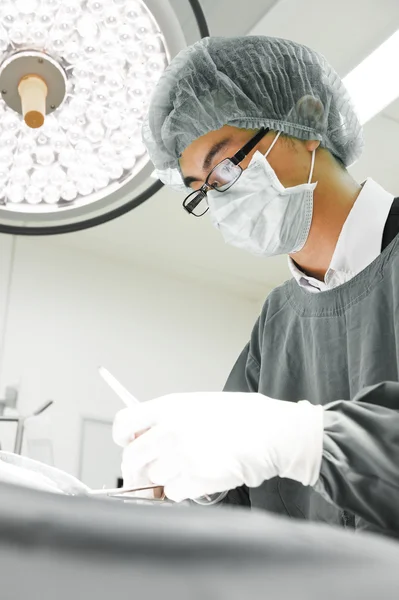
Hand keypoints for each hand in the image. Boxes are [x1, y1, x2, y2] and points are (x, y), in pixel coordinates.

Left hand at [113, 392, 322, 502]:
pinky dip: (183, 489)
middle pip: (132, 458)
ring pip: (154, 478)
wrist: (273, 431)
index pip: (124, 423)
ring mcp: (182, 456)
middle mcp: (170, 431)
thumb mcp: (199, 404)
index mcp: (170, 407)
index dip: (123, 438)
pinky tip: (201, 475)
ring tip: (189, 466)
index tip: (129, 444)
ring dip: (166, 478)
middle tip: (148, 472)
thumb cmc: (242, 416)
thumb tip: (144, 438)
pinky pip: (174, 493)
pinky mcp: (195, 479)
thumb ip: (168, 419)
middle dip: (137, 469)